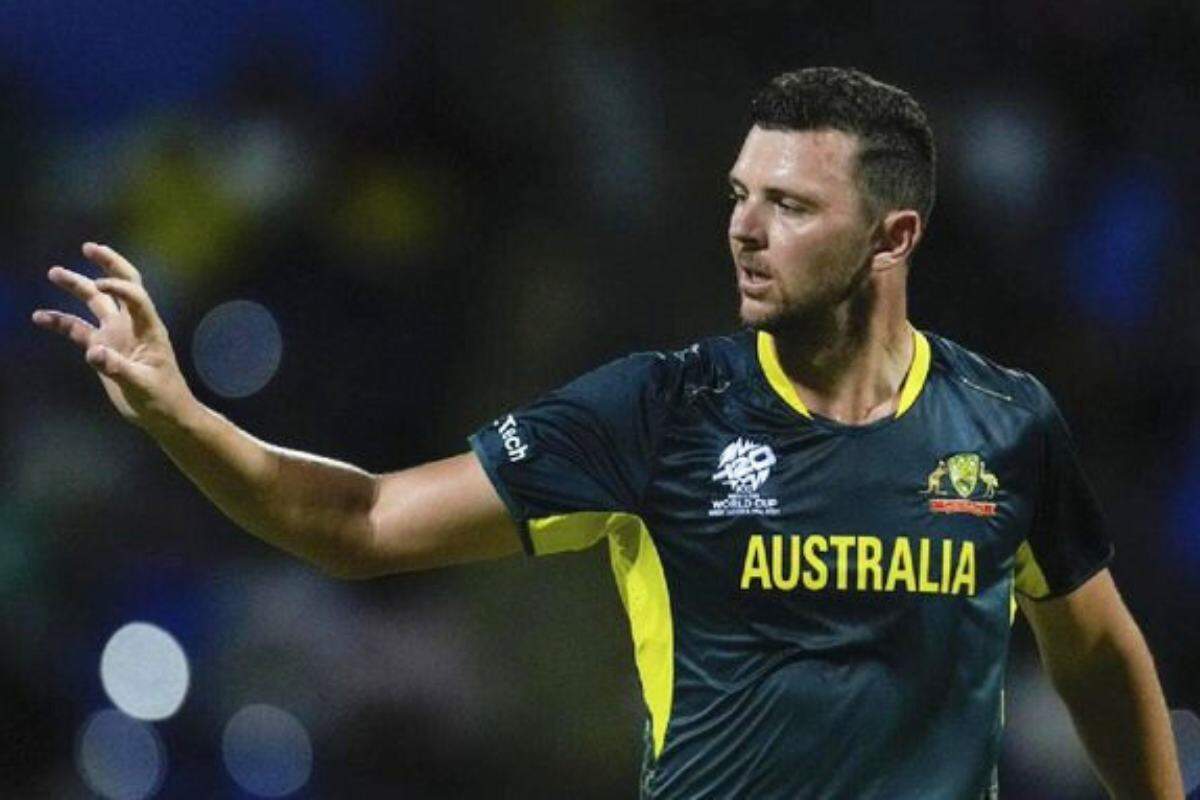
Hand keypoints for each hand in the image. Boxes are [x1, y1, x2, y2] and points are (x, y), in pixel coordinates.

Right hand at [32, 242, 196, 431]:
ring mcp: (116, 335)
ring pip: (95, 303)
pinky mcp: (103, 348)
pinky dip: (60, 322)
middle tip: (89, 247)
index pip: (136, 297)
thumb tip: (93, 353)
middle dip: (108, 265)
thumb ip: (118, 369)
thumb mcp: (142, 386)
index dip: (119, 286)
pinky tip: (40, 316)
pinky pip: (77, 330)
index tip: (100, 284)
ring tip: (54, 272)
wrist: (164, 415)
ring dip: (77, 286)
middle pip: (121, 286)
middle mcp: (132, 326)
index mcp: (149, 329)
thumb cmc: (162, 399)